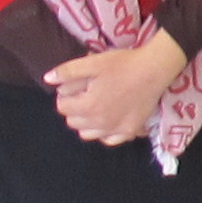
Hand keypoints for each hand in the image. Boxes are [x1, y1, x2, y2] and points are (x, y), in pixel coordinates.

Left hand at [47, 30, 185, 146]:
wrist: (153, 70)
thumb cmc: (122, 64)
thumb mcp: (92, 63)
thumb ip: (67, 72)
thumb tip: (47, 79)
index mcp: (87, 106)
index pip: (62, 107)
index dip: (65, 95)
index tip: (76, 86)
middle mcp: (99, 122)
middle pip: (73, 122)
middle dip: (74, 109)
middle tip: (86, 94)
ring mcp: (115, 129)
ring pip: (88, 134)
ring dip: (87, 122)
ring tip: (97, 106)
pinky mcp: (130, 131)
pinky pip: (109, 140)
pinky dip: (105, 132)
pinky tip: (109, 119)